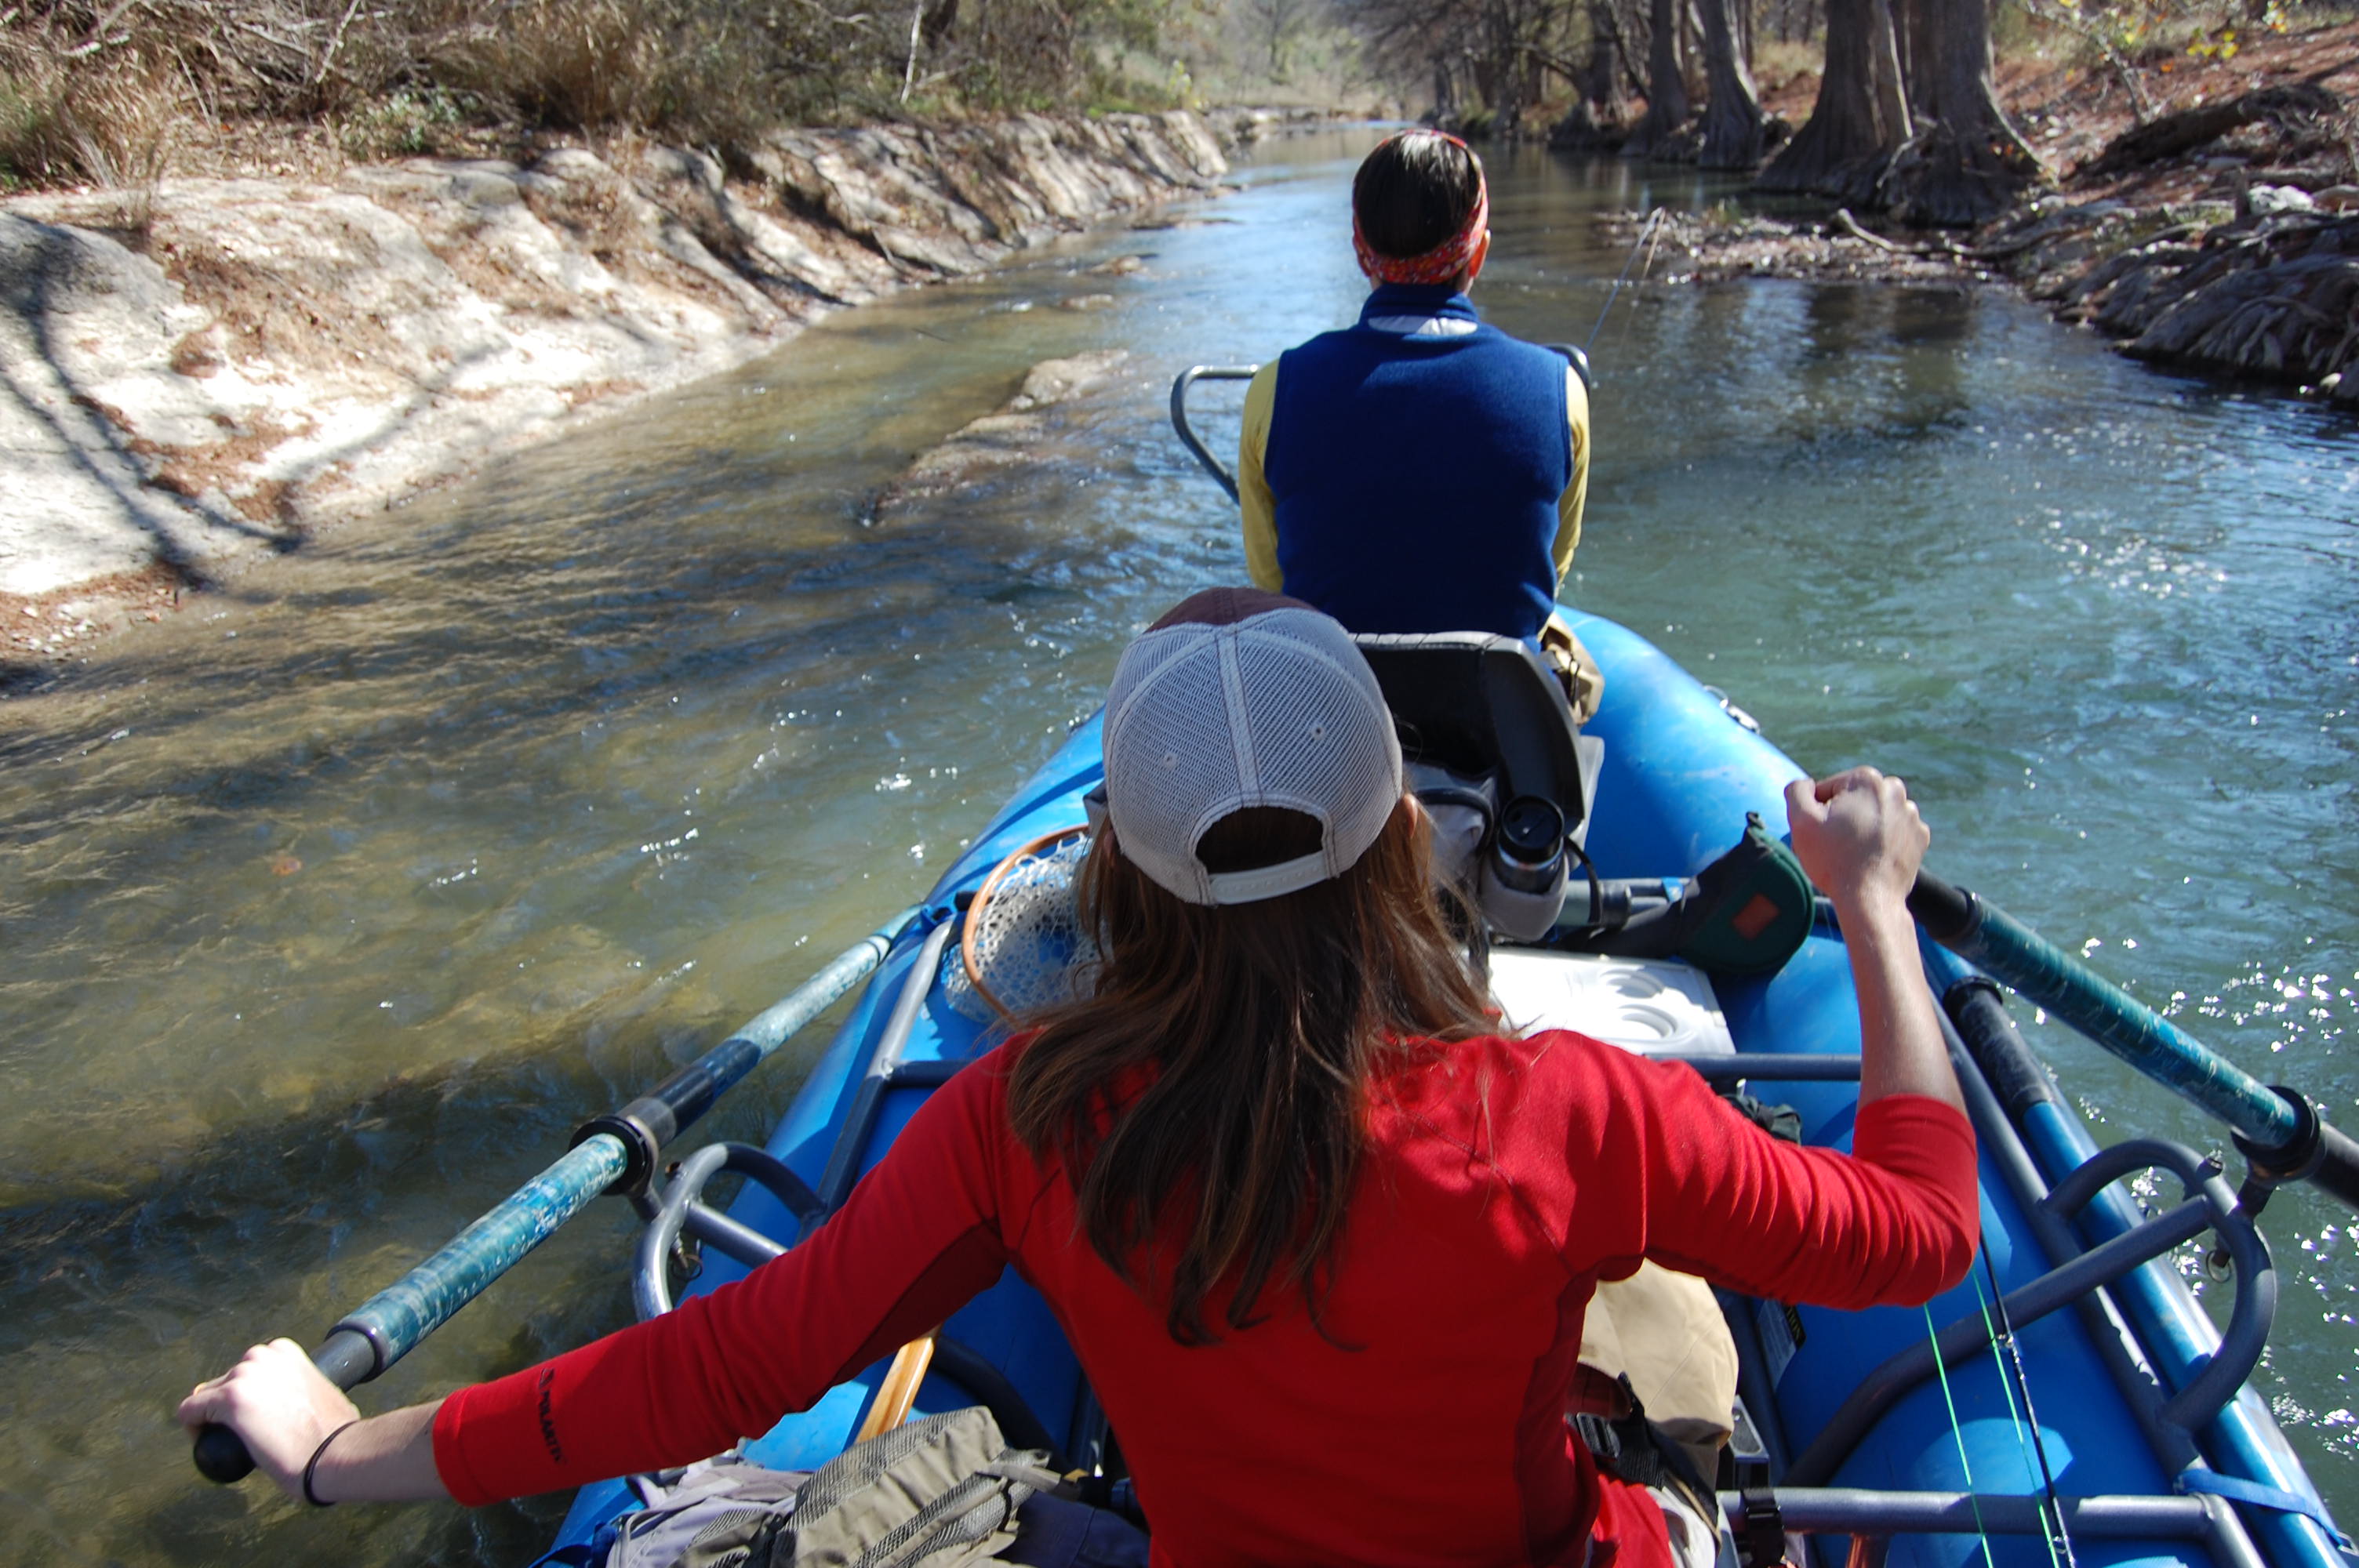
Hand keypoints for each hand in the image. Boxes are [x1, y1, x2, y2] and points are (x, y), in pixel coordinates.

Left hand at [178, 1340, 358, 1501]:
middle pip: (225, 1381)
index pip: (246, 1370)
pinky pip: (190, 1411)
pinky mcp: (228, 1400)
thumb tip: (298, 1404)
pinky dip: (192, 1427)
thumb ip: (302, 1386)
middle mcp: (261, 1356)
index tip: (255, 1418)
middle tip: (244, 1434)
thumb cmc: (334, 1431)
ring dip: (212, 1417)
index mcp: (283, 1351)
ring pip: (206, 1396)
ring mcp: (243, 1376)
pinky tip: (203, 1441)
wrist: (335, 1450)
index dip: (247, 1395)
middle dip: (228, 1406)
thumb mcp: (319, 1391)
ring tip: (229, 1442)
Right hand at [1784, 767, 1928, 913]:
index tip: (1821, 833)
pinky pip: (1893, 832)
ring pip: (1874, 815)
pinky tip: (1871, 859)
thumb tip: (1805, 783)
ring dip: (1862, 828)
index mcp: (1867, 779)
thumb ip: (1797, 791)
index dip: (1817, 812)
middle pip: (1853, 800)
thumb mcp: (1801, 821)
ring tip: (1853, 854)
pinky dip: (1881, 841)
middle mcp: (1895, 791)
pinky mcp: (1919, 837)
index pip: (1828, 789)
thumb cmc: (1834, 860)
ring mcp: (1912, 815)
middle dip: (1842, 817)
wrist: (1870, 900)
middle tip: (1835, 845)